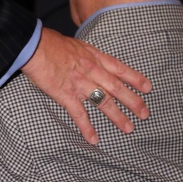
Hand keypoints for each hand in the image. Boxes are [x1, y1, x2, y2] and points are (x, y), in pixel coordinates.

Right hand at [21, 27, 150, 144]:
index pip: (120, 69)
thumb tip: (89, 60)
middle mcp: (92, 71)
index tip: (147, 88)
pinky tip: (94, 139)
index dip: (135, 79)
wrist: (35, 46)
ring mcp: (80, 84)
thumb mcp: (75, 44)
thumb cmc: (51, 42)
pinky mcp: (66, 95)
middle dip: (133, 101)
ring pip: (104, 102)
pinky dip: (87, 128)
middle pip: (117, 88)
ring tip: (129, 128)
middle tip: (145, 113)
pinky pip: (80, 114)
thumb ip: (85, 55)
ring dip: (118, 116)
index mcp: (94, 57)